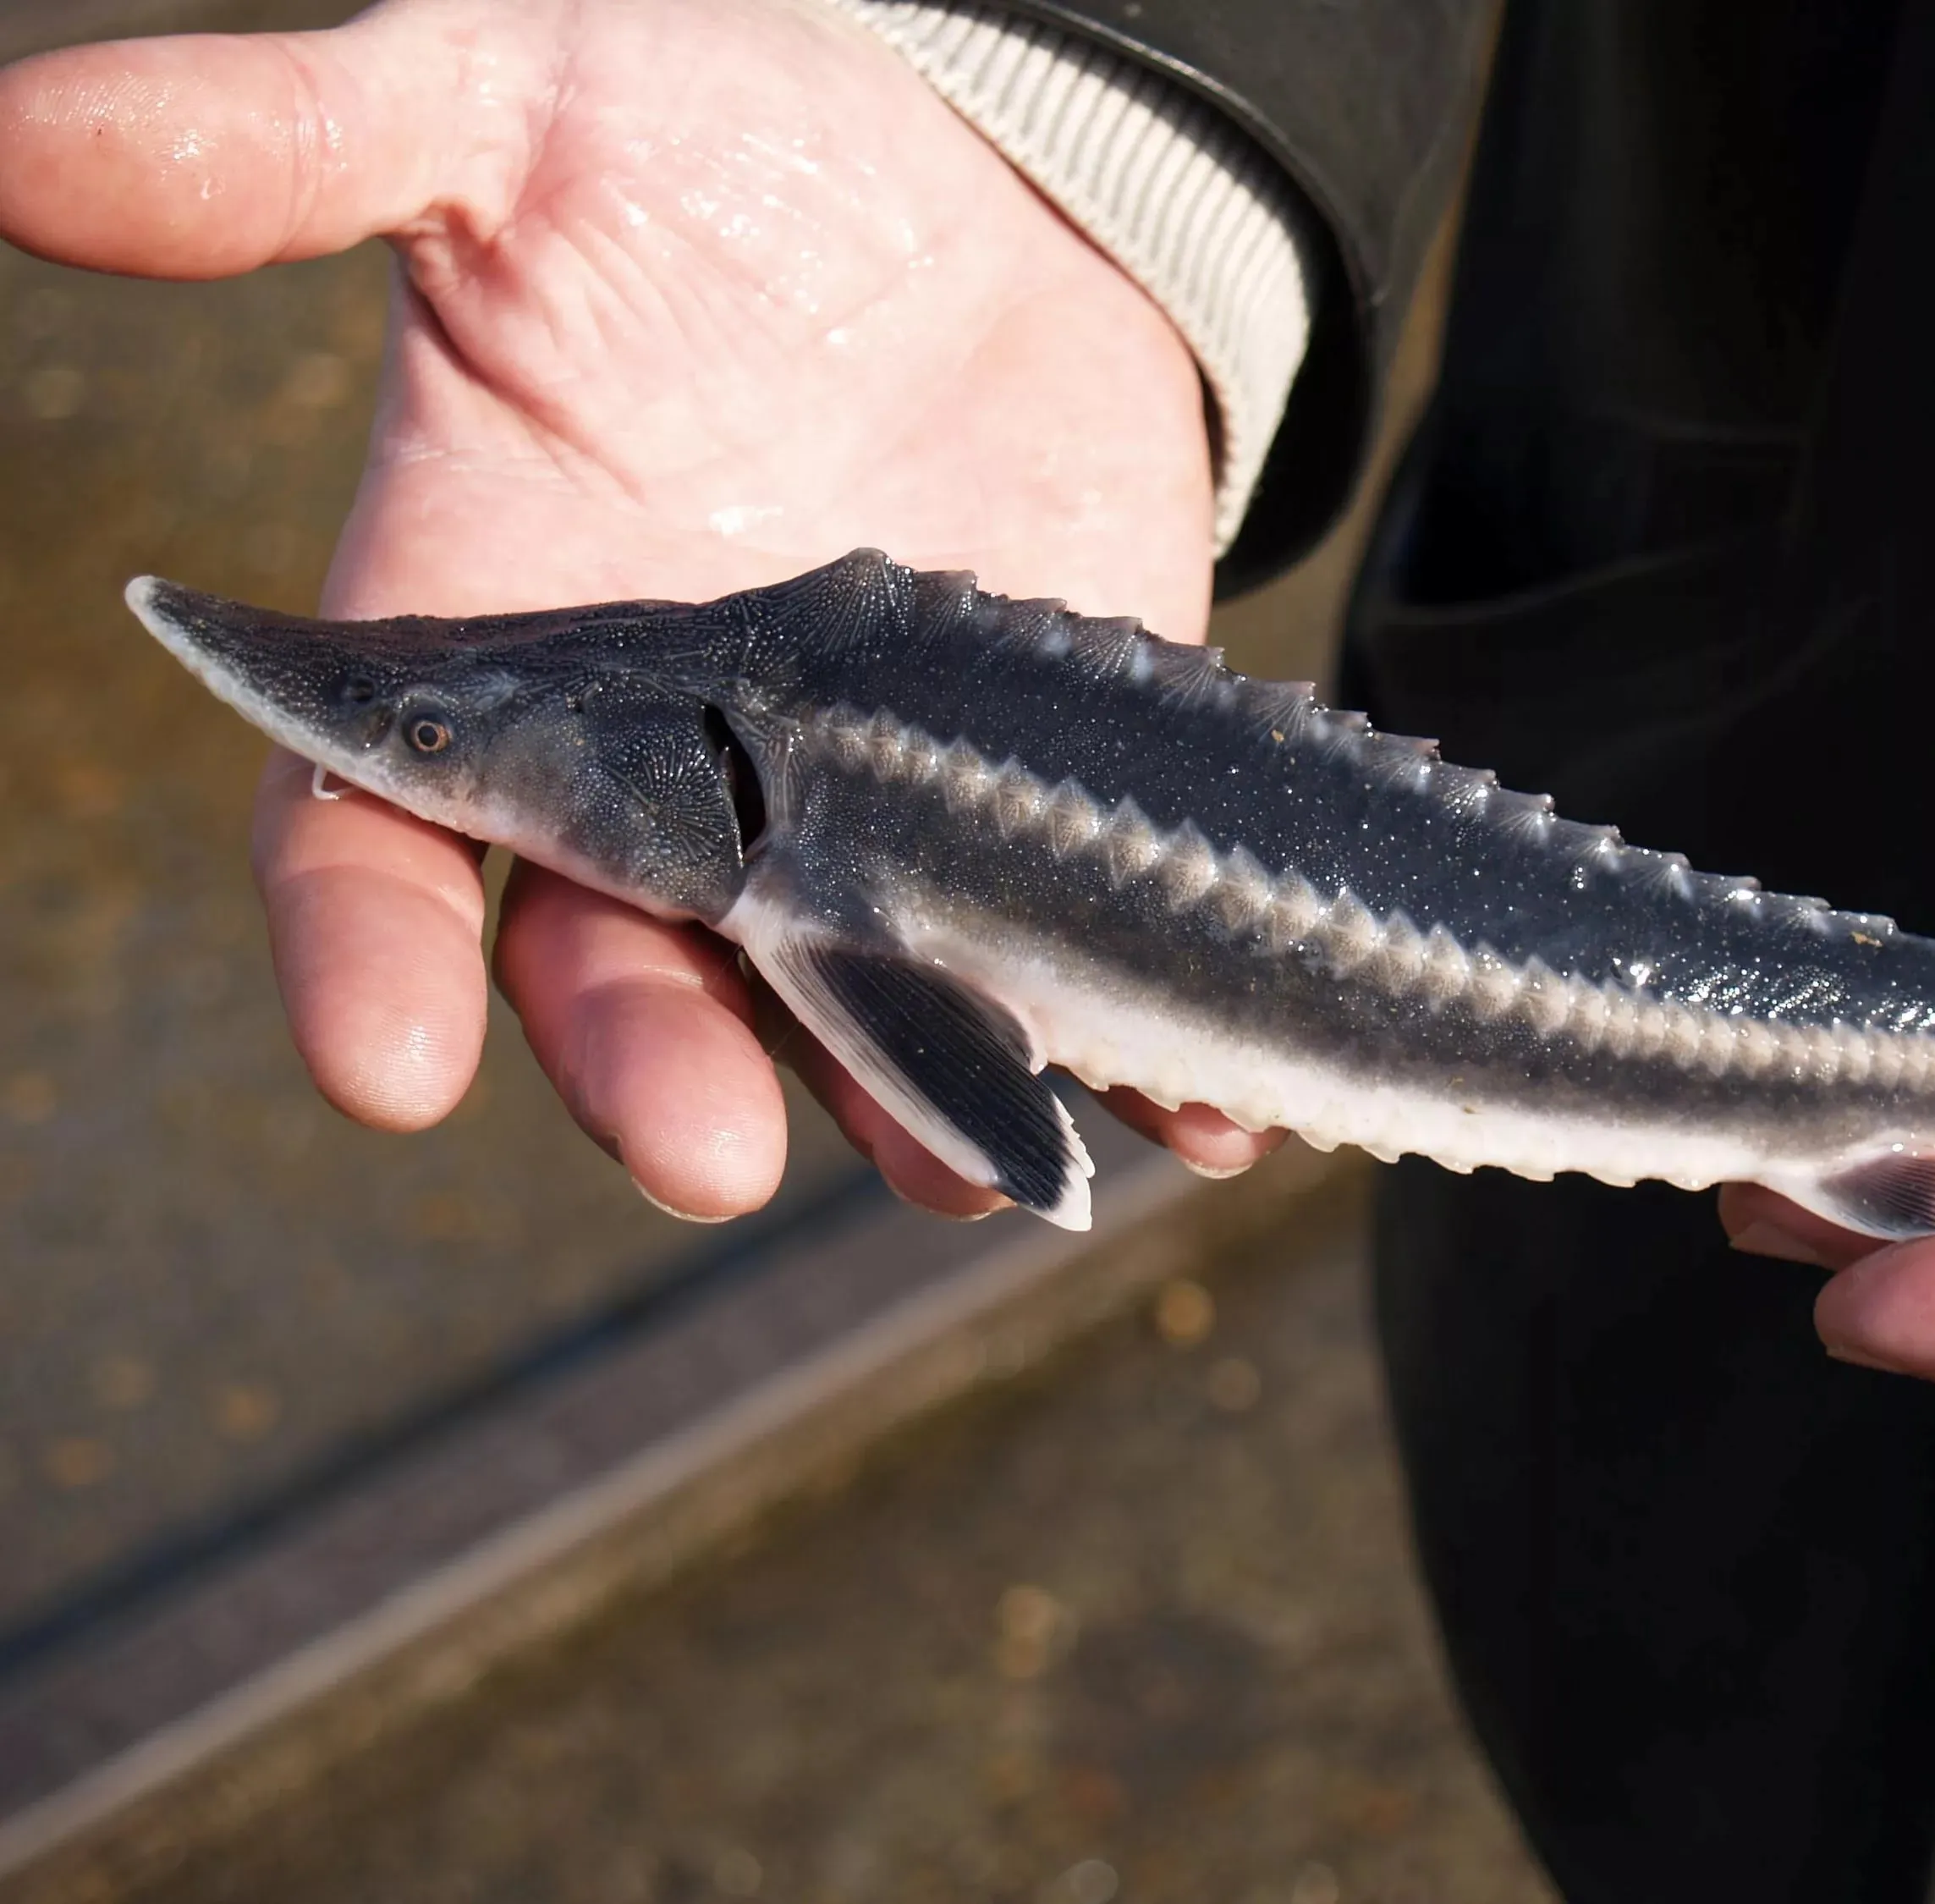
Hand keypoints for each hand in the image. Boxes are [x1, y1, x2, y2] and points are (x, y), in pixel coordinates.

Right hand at [0, 0, 1284, 1218]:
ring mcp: (860, 810)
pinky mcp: (1034, 800)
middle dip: (650, 1072)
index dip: (362, 958)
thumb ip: (297, 145)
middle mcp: (669, 777)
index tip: (380, 1061)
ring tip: (965, 1167)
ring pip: (846, 1010)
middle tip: (697, 1147)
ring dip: (900, 1100)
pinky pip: (1068, 952)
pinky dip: (1130, 1049)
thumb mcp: (510, 106)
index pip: (376, 846)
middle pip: (620, 977)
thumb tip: (13, 135)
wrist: (968, 175)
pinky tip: (1188, 1103)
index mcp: (498, 657)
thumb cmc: (712, 139)